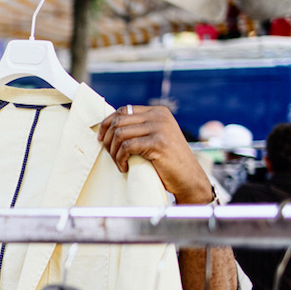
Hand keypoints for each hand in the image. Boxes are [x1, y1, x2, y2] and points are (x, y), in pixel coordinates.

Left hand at [97, 105, 212, 203]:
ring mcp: (159, 128)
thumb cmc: (168, 162)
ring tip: (118, 163)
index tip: (101, 138)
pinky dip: (120, 159)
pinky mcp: (158, 143)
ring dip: (113, 151)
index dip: (107, 124)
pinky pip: (127, 146)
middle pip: (119, 121)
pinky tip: (124, 167)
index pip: (123, 110)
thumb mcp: (156, 138)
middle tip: (109, 154)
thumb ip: (140, 129)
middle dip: (108, 139)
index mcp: (158, 112)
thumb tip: (110, 127)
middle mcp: (159, 116)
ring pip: (120, 134)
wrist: (189, 179)